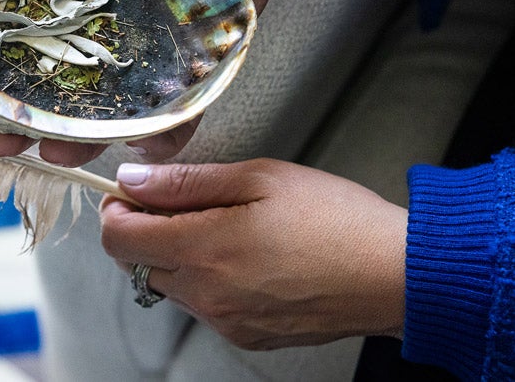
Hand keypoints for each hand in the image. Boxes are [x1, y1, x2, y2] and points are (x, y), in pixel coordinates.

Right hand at [0, 0, 311, 165]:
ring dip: (82, 143)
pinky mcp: (195, 64)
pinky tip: (144, 145)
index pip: (15, 45)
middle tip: (3, 142)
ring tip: (62, 153)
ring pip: (107, 114)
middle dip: (24, 126)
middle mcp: (97, 29)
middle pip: (53, 92)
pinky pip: (178, 115)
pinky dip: (164, 139)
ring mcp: (144, 51)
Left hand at [100, 159, 406, 349]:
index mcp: (204, 250)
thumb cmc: (338, 220)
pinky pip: (204, 306)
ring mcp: (226, 321)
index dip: (117, 209)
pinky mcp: (247, 337)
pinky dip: (208, 280)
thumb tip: (133, 179)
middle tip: (185, 200)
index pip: (118, 238)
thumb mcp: (260, 177)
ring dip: (177, 255)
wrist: (398, 276)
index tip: (132, 190)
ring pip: (169, 285)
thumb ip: (187, 181)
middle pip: (136, 263)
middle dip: (146, 230)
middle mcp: (207, 295)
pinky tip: (247, 257)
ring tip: (227, 227)